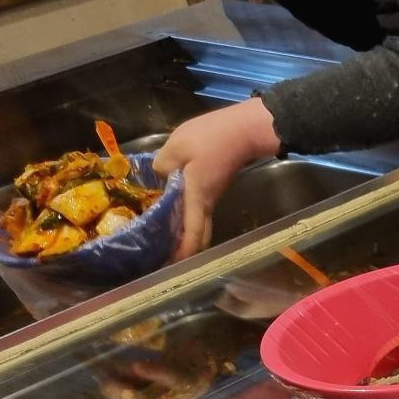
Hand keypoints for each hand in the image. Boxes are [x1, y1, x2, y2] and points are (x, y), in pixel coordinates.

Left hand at [152, 99, 280, 261]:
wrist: (242, 131)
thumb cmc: (210, 138)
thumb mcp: (177, 147)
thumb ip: (161, 165)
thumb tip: (156, 178)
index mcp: (196, 197)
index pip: (192, 232)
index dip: (183, 252)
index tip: (171, 267)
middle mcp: (206, 203)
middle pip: (200, 236)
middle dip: (185, 252)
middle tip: (165, 260)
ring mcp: (210, 197)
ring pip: (199, 226)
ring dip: (185, 237)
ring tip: (164, 242)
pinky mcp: (210, 189)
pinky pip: (198, 213)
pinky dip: (186, 222)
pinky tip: (171, 216)